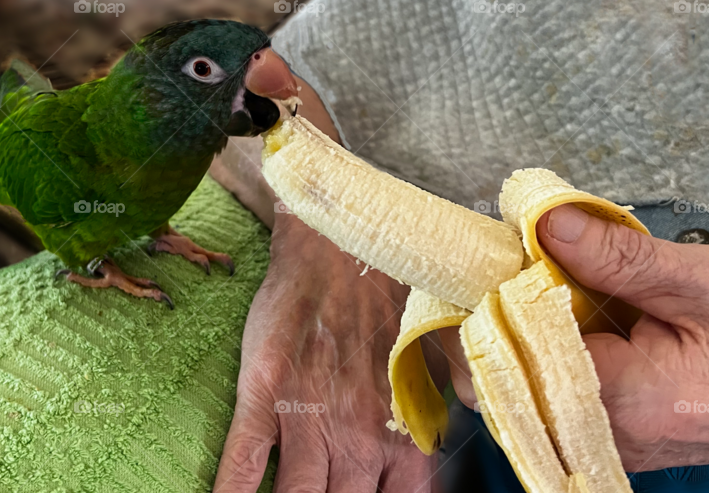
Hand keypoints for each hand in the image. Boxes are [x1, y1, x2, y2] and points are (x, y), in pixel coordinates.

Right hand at [213, 214, 439, 491]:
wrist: (334, 240)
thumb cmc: (387, 285)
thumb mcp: (438, 334)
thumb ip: (459, 377)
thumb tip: (474, 408)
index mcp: (404, 428)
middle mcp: (359, 434)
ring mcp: (308, 417)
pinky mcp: (263, 393)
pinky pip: (244, 460)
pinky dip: (233, 491)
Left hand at [444, 204, 708, 470]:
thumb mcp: (704, 285)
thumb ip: (620, 258)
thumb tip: (547, 224)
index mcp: (621, 402)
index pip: (507, 363)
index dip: (477, 313)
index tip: (474, 268)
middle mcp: (603, 432)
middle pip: (502, 382)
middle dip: (488, 321)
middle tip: (496, 267)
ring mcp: (605, 436)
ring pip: (522, 387)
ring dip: (516, 331)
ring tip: (528, 280)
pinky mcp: (612, 428)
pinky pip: (552, 390)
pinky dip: (544, 347)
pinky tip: (557, 309)